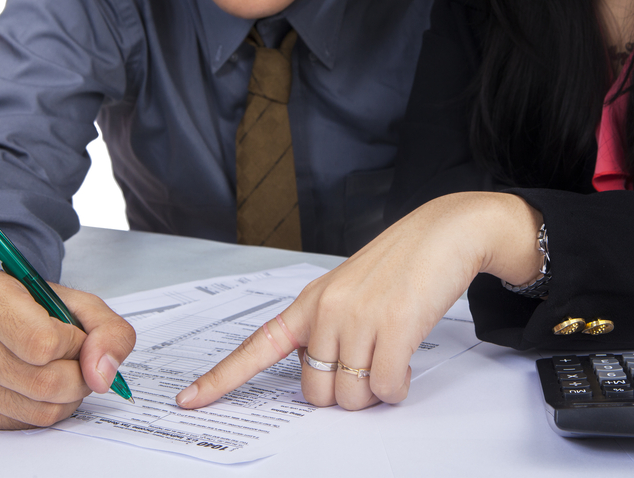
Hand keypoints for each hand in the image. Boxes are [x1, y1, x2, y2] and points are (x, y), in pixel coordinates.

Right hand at [0, 270, 135, 428]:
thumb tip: (102, 376)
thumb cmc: (29, 307)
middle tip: (77, 362)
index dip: (74, 346)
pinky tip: (36, 388)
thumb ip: (108, 329)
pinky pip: (18, 424)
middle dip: (79, 378)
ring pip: (36, 411)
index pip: (44, 343)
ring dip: (66, 398)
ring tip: (61, 373)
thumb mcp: (75, 302)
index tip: (74, 336)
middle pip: (44, 383)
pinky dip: (42, 410)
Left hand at [176, 192, 541, 410]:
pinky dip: (397, 389)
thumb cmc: (400, 264)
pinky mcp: (395, 327)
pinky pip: (386, 388)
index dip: (221, 379)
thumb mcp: (349, 290)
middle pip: (315, 392)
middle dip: (343, 395)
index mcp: (310, 302)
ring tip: (392, 358)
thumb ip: (328, 329)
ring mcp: (359, 318)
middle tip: (368, 368)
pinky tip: (405, 367)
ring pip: (352, 397)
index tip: (189, 400)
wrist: (443, 233)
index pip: (257, 346)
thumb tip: (327, 380)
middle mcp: (327, 311)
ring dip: (376, 392)